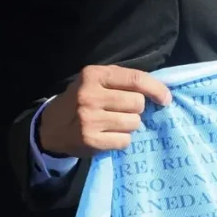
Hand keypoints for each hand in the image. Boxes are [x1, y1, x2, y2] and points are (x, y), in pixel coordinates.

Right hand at [38, 65, 171, 157]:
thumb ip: (124, 81)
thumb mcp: (97, 81)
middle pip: (137, 103)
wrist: (50, 127)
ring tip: (115, 123)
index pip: (136, 79)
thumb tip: (161, 92)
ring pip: (134, 123)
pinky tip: (109, 135)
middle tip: (123, 111)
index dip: (156, 89)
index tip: (165, 98)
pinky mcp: (90, 140)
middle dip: (137, 109)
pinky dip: (122, 140)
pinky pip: (125, 140)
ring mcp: (89, 119)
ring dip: (130, 125)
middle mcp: (90, 95)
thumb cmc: (83, 99)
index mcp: (94, 75)